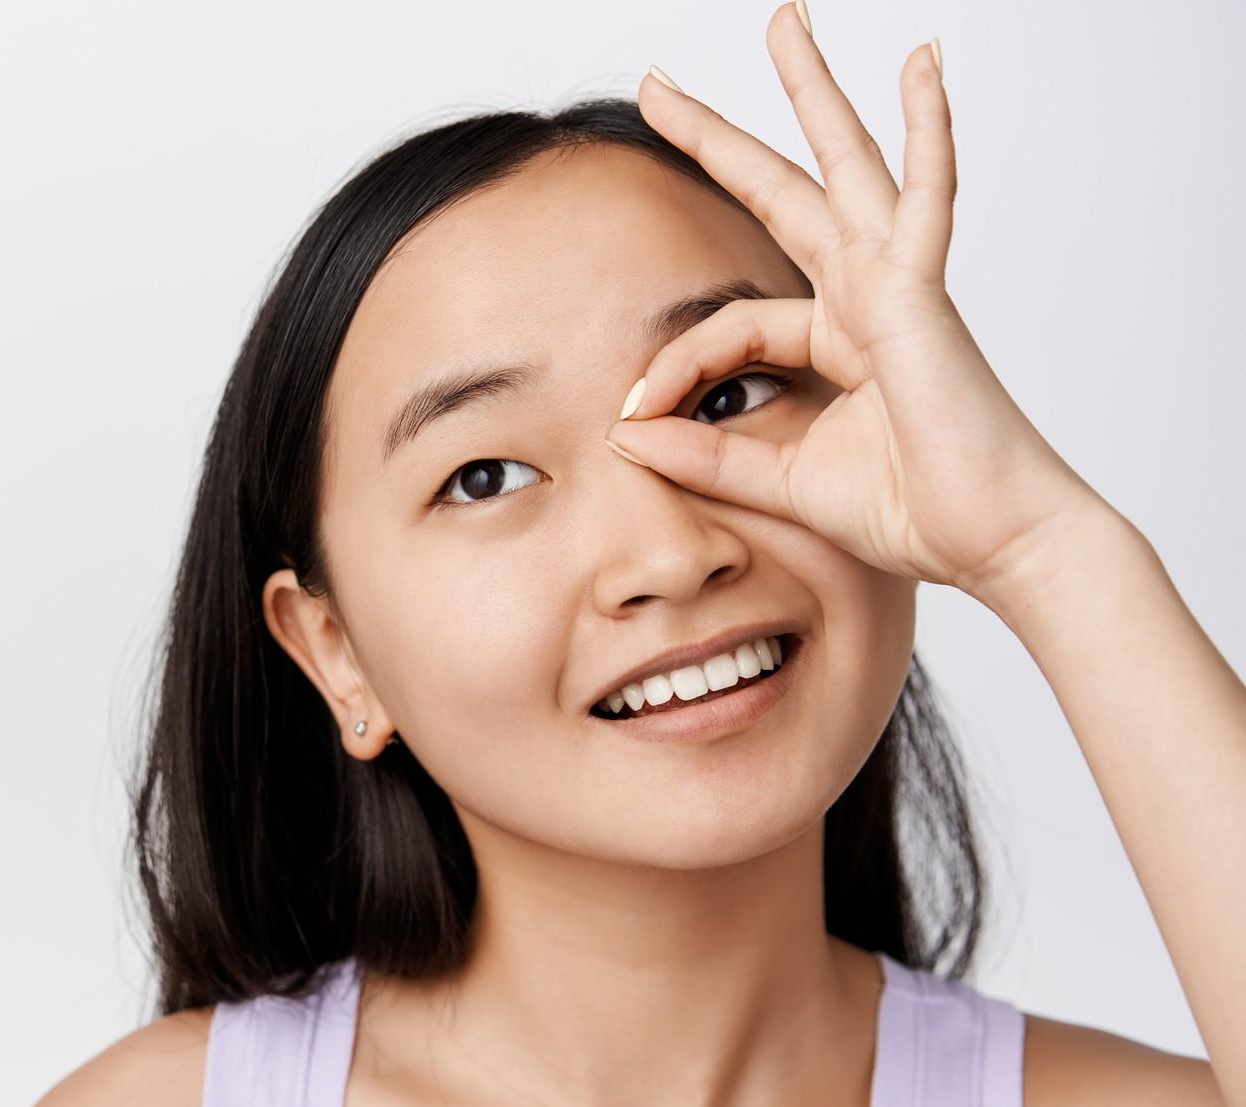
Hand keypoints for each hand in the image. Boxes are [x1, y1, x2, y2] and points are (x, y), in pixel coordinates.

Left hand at [603, 4, 1107, 606]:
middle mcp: (865, 298)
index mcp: (838, 339)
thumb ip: (704, 456)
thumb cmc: (913, 513)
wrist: (994, 542)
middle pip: (782, 194)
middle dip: (719, 139)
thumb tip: (623, 437)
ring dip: (814, 94)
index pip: (729, 324)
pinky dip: (928, 134)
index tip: (628, 416)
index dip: (670, 366)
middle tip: (658, 84)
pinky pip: (925, 202)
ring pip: (845, 169)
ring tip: (785, 24)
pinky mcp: (924, 298)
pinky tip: (923, 66)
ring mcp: (898, 287)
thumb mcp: (779, 484)